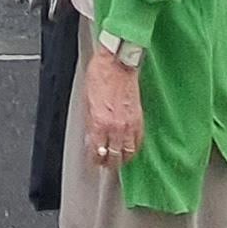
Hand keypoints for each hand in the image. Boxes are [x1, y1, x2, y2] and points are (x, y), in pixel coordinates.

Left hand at [81, 44, 143, 172]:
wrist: (117, 63)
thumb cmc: (100, 76)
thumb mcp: (87, 101)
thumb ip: (90, 123)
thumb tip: (91, 138)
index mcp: (99, 123)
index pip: (98, 152)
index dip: (95, 160)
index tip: (94, 161)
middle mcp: (115, 127)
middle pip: (114, 156)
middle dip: (109, 163)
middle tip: (105, 164)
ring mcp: (129, 124)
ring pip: (128, 152)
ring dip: (122, 159)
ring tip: (118, 160)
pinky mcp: (139, 119)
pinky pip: (138, 141)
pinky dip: (134, 148)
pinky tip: (130, 149)